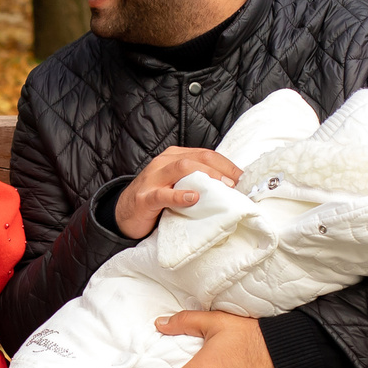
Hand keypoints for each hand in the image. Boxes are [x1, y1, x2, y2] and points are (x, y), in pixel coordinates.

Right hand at [113, 147, 242, 240]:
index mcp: (174, 157)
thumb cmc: (156, 199)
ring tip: (222, 187)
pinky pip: (163, 194)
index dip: (226, 164)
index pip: (205, 154)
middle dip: (220, 168)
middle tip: (236, 183)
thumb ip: (196, 181)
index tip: (243, 178)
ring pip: (182, 168)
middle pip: (197, 157)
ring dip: (206, 176)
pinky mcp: (145, 198)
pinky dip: (180, 196)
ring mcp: (153, 179)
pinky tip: (193, 198)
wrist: (123, 214)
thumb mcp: (177, 185)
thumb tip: (229, 187)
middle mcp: (163, 162)